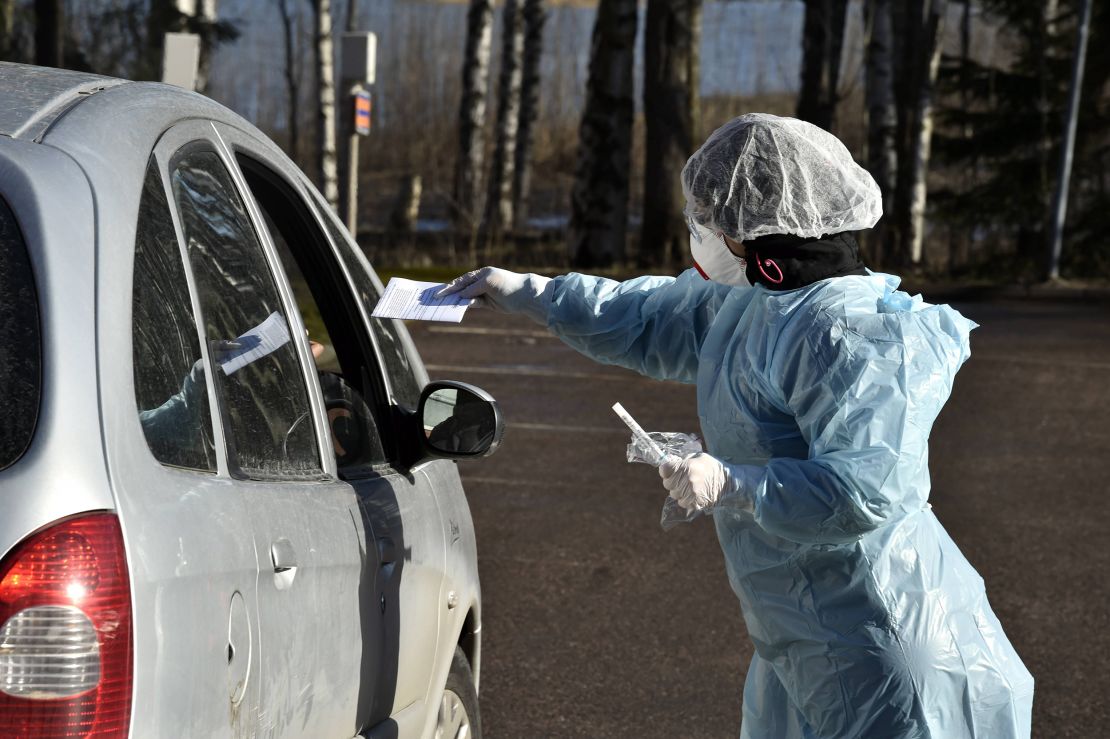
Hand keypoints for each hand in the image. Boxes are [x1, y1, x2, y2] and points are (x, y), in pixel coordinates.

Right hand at [437, 266, 551, 323]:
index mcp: (480, 274)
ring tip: (445, 305)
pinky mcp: (487, 303)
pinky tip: (459, 308)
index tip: (439, 292)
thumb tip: (461, 296)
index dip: (450, 286)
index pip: (462, 280)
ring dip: (457, 301)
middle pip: (462, 289)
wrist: (523, 295)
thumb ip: (473, 289)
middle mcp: (480, 283)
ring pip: (466, 298)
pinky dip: (466, 306)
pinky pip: (473, 304)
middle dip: (450, 294)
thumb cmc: (506, 284)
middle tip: (437, 299)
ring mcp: (483, 293)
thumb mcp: (488, 283)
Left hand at [659, 453, 728, 511]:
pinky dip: (685, 499)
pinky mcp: (695, 502)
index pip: (664, 469)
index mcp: (687, 466)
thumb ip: (683, 460)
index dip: (665, 470)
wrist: (730, 482)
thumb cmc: (713, 467)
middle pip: (667, 483)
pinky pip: (682, 503)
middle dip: (672, 481)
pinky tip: (693, 494)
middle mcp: (687, 479)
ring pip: (674, 494)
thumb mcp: (698, 456)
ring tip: (689, 486)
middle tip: (681, 479)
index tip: (669, 470)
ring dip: (678, 491)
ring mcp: (691, 492)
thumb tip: (669, 462)